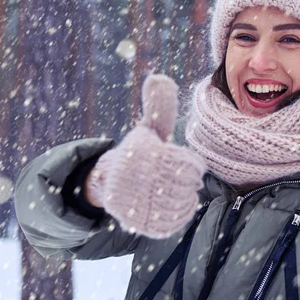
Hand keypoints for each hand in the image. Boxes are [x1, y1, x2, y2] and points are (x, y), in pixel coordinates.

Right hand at [86, 75, 205, 237]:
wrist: (109, 182)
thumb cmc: (139, 152)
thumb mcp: (149, 128)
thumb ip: (159, 106)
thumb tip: (159, 76)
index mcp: (145, 154)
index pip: (189, 166)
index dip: (191, 166)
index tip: (182, 163)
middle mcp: (138, 179)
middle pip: (186, 187)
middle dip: (187, 183)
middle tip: (180, 179)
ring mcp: (137, 203)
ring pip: (181, 205)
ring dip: (184, 199)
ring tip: (177, 192)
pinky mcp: (139, 223)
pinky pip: (171, 223)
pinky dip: (177, 216)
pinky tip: (172, 206)